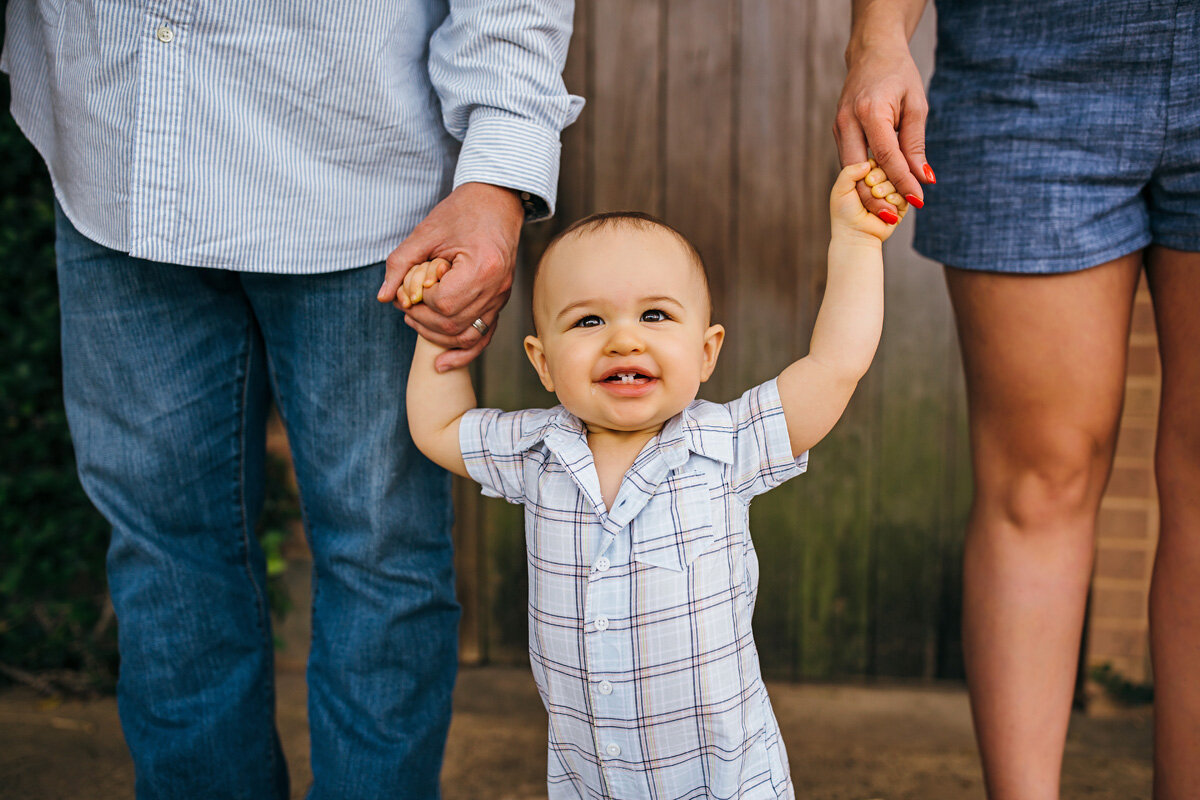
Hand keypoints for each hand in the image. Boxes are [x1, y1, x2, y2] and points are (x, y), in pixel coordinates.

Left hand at [377, 182, 524, 370]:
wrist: (497, 202)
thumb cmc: (462, 212)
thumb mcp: (425, 233)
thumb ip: (401, 265)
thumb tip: (385, 298)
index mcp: (481, 268)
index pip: (443, 304)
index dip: (419, 302)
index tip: (409, 288)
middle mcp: (495, 288)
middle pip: (453, 325)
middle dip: (422, 321)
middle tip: (406, 305)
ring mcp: (500, 298)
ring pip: (467, 336)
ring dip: (436, 336)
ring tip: (415, 321)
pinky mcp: (499, 302)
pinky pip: (483, 337)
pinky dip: (463, 353)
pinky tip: (443, 364)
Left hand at [830, 161, 907, 241]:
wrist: (855, 234)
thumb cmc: (845, 213)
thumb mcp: (841, 188)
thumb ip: (850, 170)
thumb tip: (869, 162)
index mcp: (864, 177)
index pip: (876, 161)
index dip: (872, 168)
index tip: (866, 180)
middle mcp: (879, 183)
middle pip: (889, 169)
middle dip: (880, 178)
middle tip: (873, 190)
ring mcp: (890, 193)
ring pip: (898, 180)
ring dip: (887, 188)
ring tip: (878, 196)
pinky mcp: (900, 206)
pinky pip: (905, 195)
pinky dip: (896, 197)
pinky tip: (888, 202)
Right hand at [834, 35, 931, 222]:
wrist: (871, 53)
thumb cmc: (899, 75)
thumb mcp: (916, 106)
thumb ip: (916, 144)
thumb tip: (924, 178)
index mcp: (870, 111)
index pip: (887, 156)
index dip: (903, 182)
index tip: (917, 201)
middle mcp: (848, 122)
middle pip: (859, 172)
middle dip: (876, 198)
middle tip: (895, 218)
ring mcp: (838, 127)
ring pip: (850, 171)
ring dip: (868, 192)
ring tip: (889, 209)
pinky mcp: (837, 132)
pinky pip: (850, 162)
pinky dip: (863, 178)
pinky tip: (879, 190)